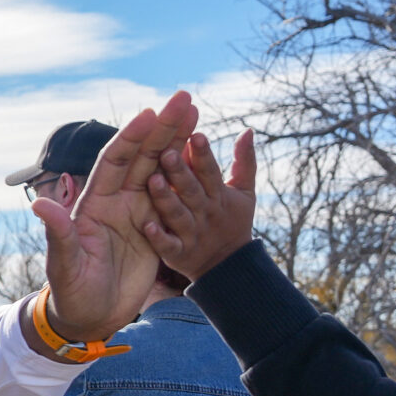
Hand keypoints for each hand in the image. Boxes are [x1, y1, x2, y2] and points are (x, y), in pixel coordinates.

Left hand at [31, 92, 197, 349]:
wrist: (88, 318)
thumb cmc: (71, 293)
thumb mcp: (65, 266)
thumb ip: (59, 236)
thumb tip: (40, 206)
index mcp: (93, 204)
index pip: (113, 162)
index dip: (131, 138)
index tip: (150, 114)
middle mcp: (115, 202)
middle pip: (142, 156)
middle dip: (162, 127)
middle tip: (185, 99)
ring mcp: (136, 213)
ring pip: (160, 169)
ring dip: (177, 141)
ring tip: (196, 114)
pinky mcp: (154, 229)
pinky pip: (173, 195)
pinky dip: (187, 173)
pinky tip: (202, 152)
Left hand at [141, 128, 258, 281]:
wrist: (227, 265)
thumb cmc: (233, 219)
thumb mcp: (243, 191)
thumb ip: (244, 161)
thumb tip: (248, 130)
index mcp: (218, 195)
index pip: (210, 172)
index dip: (204, 155)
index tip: (196, 134)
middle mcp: (204, 213)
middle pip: (192, 191)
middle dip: (181, 172)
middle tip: (167, 152)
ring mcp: (191, 234)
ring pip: (178, 215)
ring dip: (167, 199)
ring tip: (154, 180)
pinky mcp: (178, 254)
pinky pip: (168, 246)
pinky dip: (159, 238)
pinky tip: (147, 226)